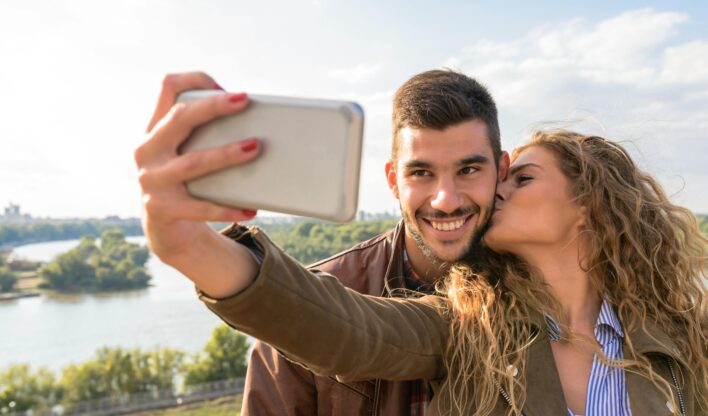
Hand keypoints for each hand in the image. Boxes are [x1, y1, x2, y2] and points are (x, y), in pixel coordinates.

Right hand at [135, 72, 259, 265]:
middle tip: (244, 101)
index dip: (195, 80)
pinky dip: (227, 208)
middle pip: (179, 118)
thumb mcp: (188, 153)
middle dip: (213, 107)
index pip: (168, 88)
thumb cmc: (189, 182)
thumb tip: (258, 122)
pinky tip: (250, 208)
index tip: (225, 87)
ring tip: (255, 147)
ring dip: (227, 154)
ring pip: (193, 163)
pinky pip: (199, 207)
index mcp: (155, 129)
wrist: (166, 229)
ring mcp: (151, 180)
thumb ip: (207, 134)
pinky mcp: (161, 209)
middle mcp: (147, 150)